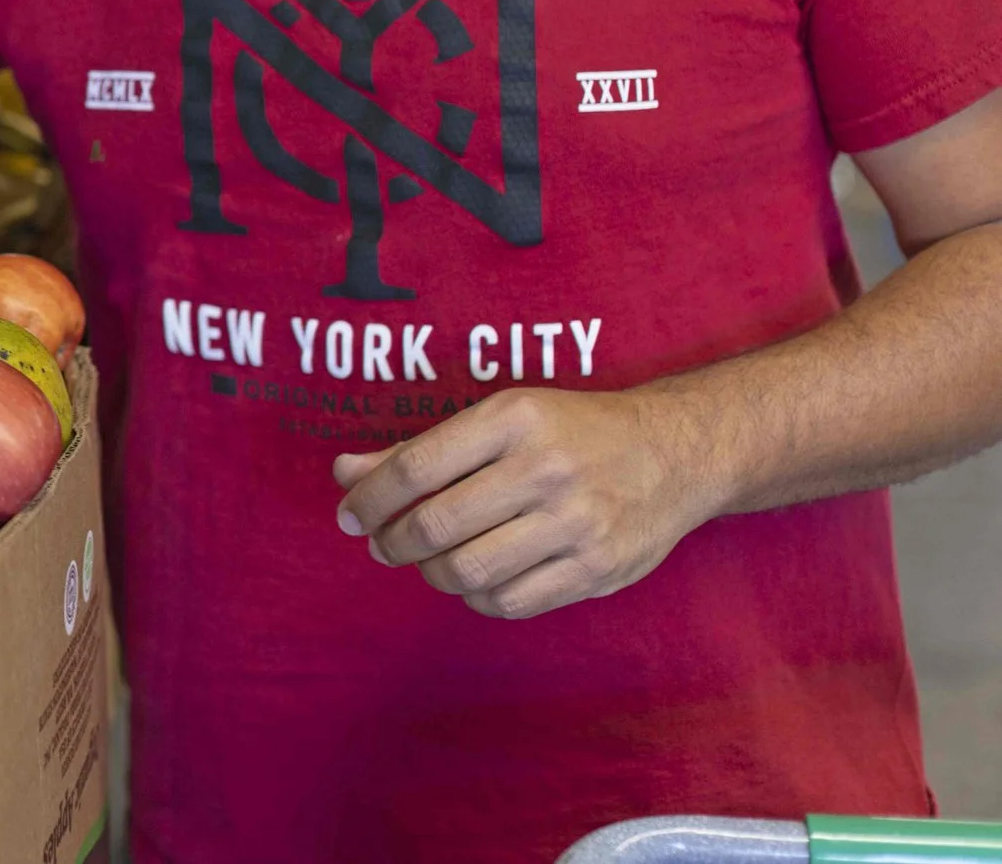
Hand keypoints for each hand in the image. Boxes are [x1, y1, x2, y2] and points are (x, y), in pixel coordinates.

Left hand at [331, 387, 725, 620]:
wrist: (675, 452)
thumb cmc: (569, 432)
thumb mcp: (499, 419)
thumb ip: (420, 449)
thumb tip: (345, 472)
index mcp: (513, 419)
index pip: (415, 466)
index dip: (369, 498)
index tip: (348, 515)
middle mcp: (545, 469)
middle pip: (435, 525)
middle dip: (391, 542)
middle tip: (381, 543)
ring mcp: (576, 524)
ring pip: (468, 571)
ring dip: (430, 573)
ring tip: (428, 561)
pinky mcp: (598, 569)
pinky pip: (511, 602)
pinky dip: (477, 598)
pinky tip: (475, 580)